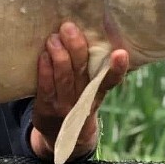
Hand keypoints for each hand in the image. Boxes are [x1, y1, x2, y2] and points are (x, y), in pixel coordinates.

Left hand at [30, 22, 128, 161]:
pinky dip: (45, 69)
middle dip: (76, 48)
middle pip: (83, 72)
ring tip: (53, 38)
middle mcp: (84, 99)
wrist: (59, 136)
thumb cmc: (75, 101)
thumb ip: (90, 68)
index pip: (111, 80)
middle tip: (69, 27)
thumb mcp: (89, 90)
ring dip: (59, 56)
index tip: (121, 52)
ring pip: (64, 78)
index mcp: (98, 92)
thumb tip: (88, 30)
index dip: (117, 68)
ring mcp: (65, 105)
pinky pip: (46, 87)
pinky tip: (43, 55)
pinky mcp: (46, 108)